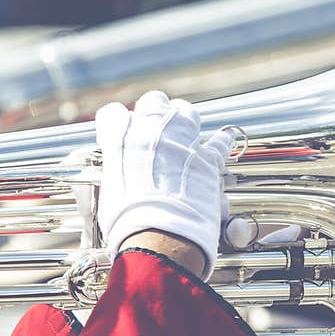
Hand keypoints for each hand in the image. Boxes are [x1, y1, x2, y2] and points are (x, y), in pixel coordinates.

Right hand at [95, 90, 234, 279]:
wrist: (160, 234)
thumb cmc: (127, 222)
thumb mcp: (111, 193)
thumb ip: (117, 175)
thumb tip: (120, 182)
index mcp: (120, 137)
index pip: (113, 115)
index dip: (115, 124)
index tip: (118, 133)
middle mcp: (152, 130)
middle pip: (153, 101)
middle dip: (154, 111)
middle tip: (154, 125)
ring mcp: (184, 140)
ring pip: (186, 112)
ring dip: (184, 118)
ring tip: (183, 125)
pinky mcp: (209, 158)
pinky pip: (220, 142)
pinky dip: (221, 143)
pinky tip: (223, 140)